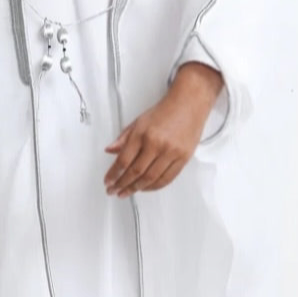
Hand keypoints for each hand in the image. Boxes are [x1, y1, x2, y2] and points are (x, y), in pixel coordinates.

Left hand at [103, 63, 222, 195]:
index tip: (108, 182)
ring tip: (127, 192)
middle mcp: (156, 144)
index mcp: (143, 134)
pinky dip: (154, 187)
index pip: (124, 160)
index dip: (113, 174)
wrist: (189, 104)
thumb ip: (124, 138)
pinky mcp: (183, 158)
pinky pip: (167, 179)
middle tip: (114, 191)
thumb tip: (110, 150)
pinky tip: (145, 188)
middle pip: (136, 172)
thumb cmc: (165, 111)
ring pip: (150, 178)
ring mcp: (171, 153)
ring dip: (136, 189)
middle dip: (122, 185)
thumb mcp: (139, 121)